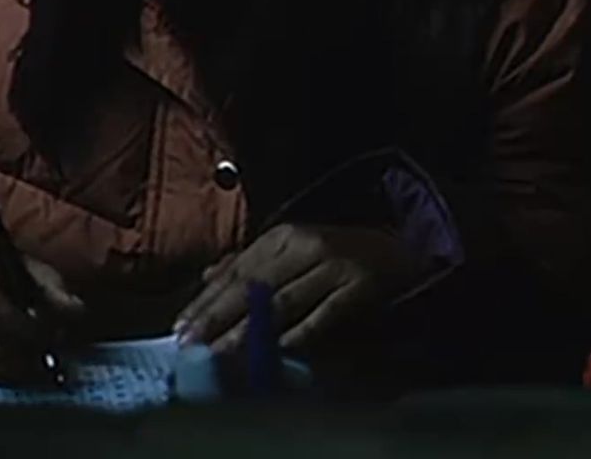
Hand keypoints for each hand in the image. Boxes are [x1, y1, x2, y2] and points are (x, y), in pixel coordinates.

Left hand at [173, 223, 418, 354]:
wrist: (411, 248)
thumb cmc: (345, 254)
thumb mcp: (296, 249)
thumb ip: (252, 263)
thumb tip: (206, 277)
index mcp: (285, 235)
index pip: (235, 272)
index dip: (205, 302)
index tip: (179, 328)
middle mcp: (306, 245)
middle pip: (252, 287)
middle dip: (216, 319)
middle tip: (190, 346)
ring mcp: (335, 265)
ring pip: (281, 303)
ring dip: (247, 332)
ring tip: (221, 355)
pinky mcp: (361, 286)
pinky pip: (323, 316)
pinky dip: (298, 335)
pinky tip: (275, 353)